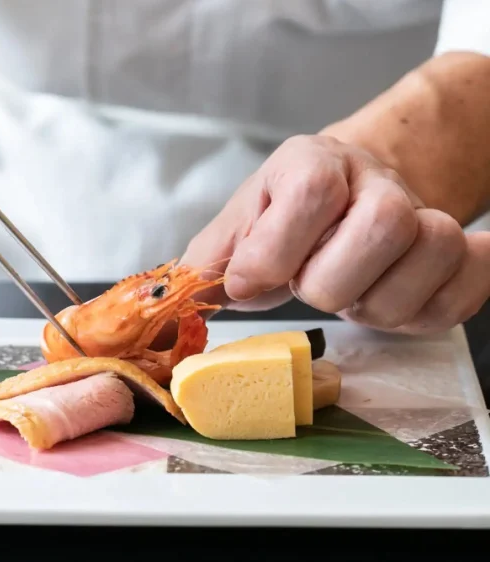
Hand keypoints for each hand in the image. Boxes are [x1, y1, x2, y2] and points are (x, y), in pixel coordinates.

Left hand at [182, 134, 489, 333]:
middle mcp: (375, 180)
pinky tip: (388, 299)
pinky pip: (460, 293)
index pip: (310, 192)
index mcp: (313, 163)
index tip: (249, 282)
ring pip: (429, 260)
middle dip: (330, 283)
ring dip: (374, 303)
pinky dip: (419, 313)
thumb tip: (185, 295)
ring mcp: (425, 214)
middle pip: (382, 227)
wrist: (349, 198)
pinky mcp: (458, 256)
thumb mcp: (240, 226)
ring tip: (350, 291)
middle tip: (311, 282)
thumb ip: (211, 259)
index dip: (275, 251)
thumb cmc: (287, 218)